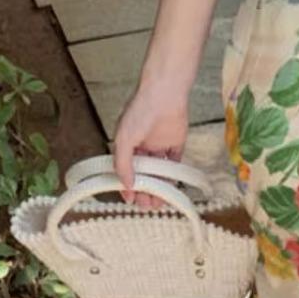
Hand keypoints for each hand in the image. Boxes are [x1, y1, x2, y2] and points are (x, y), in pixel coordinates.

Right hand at [112, 74, 190, 207]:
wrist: (165, 93)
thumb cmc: (141, 110)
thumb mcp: (124, 139)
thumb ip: (123, 164)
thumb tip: (126, 184)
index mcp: (127, 143)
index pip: (125, 169)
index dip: (126, 184)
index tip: (130, 198)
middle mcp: (142, 146)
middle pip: (143, 174)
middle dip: (144, 190)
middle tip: (146, 204)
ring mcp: (159, 145)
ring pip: (158, 172)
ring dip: (158, 187)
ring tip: (159, 201)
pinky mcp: (176, 143)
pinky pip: (174, 164)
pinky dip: (173, 176)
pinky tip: (172, 187)